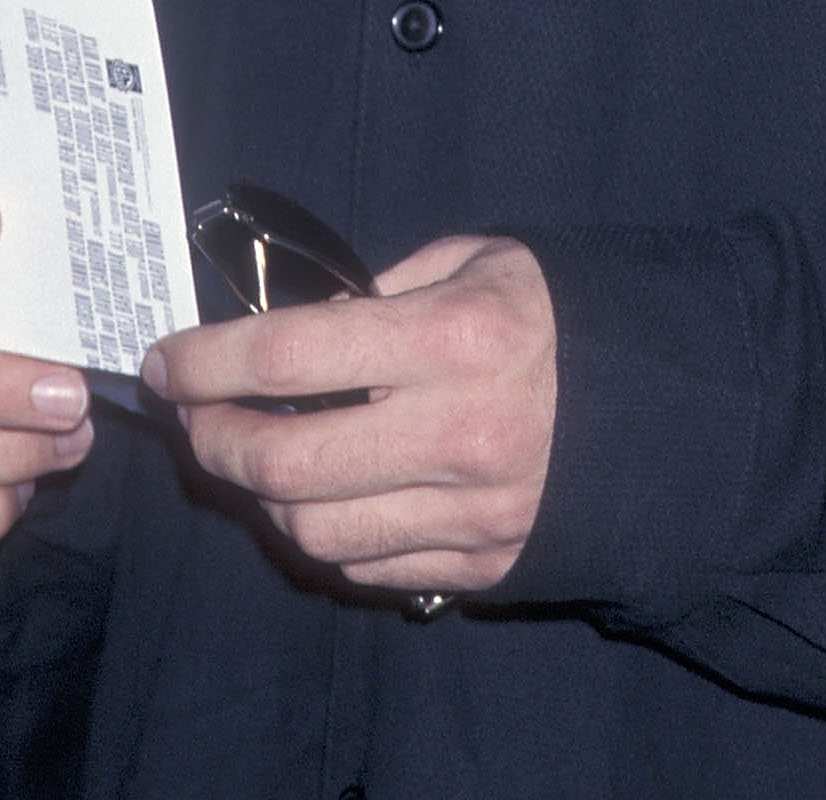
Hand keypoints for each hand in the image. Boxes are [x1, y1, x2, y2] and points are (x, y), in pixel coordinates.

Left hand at [140, 236, 555, 596]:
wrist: (658, 404)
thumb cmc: (549, 316)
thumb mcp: (476, 258)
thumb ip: (381, 287)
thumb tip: (293, 326)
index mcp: (454, 338)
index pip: (289, 354)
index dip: (206, 360)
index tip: (166, 362)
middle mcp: (458, 432)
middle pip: (284, 459)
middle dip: (215, 438)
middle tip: (196, 416)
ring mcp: (471, 511)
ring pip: (312, 529)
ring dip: (261, 495)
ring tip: (254, 455)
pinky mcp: (483, 565)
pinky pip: (365, 567)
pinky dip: (322, 534)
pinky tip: (319, 494)